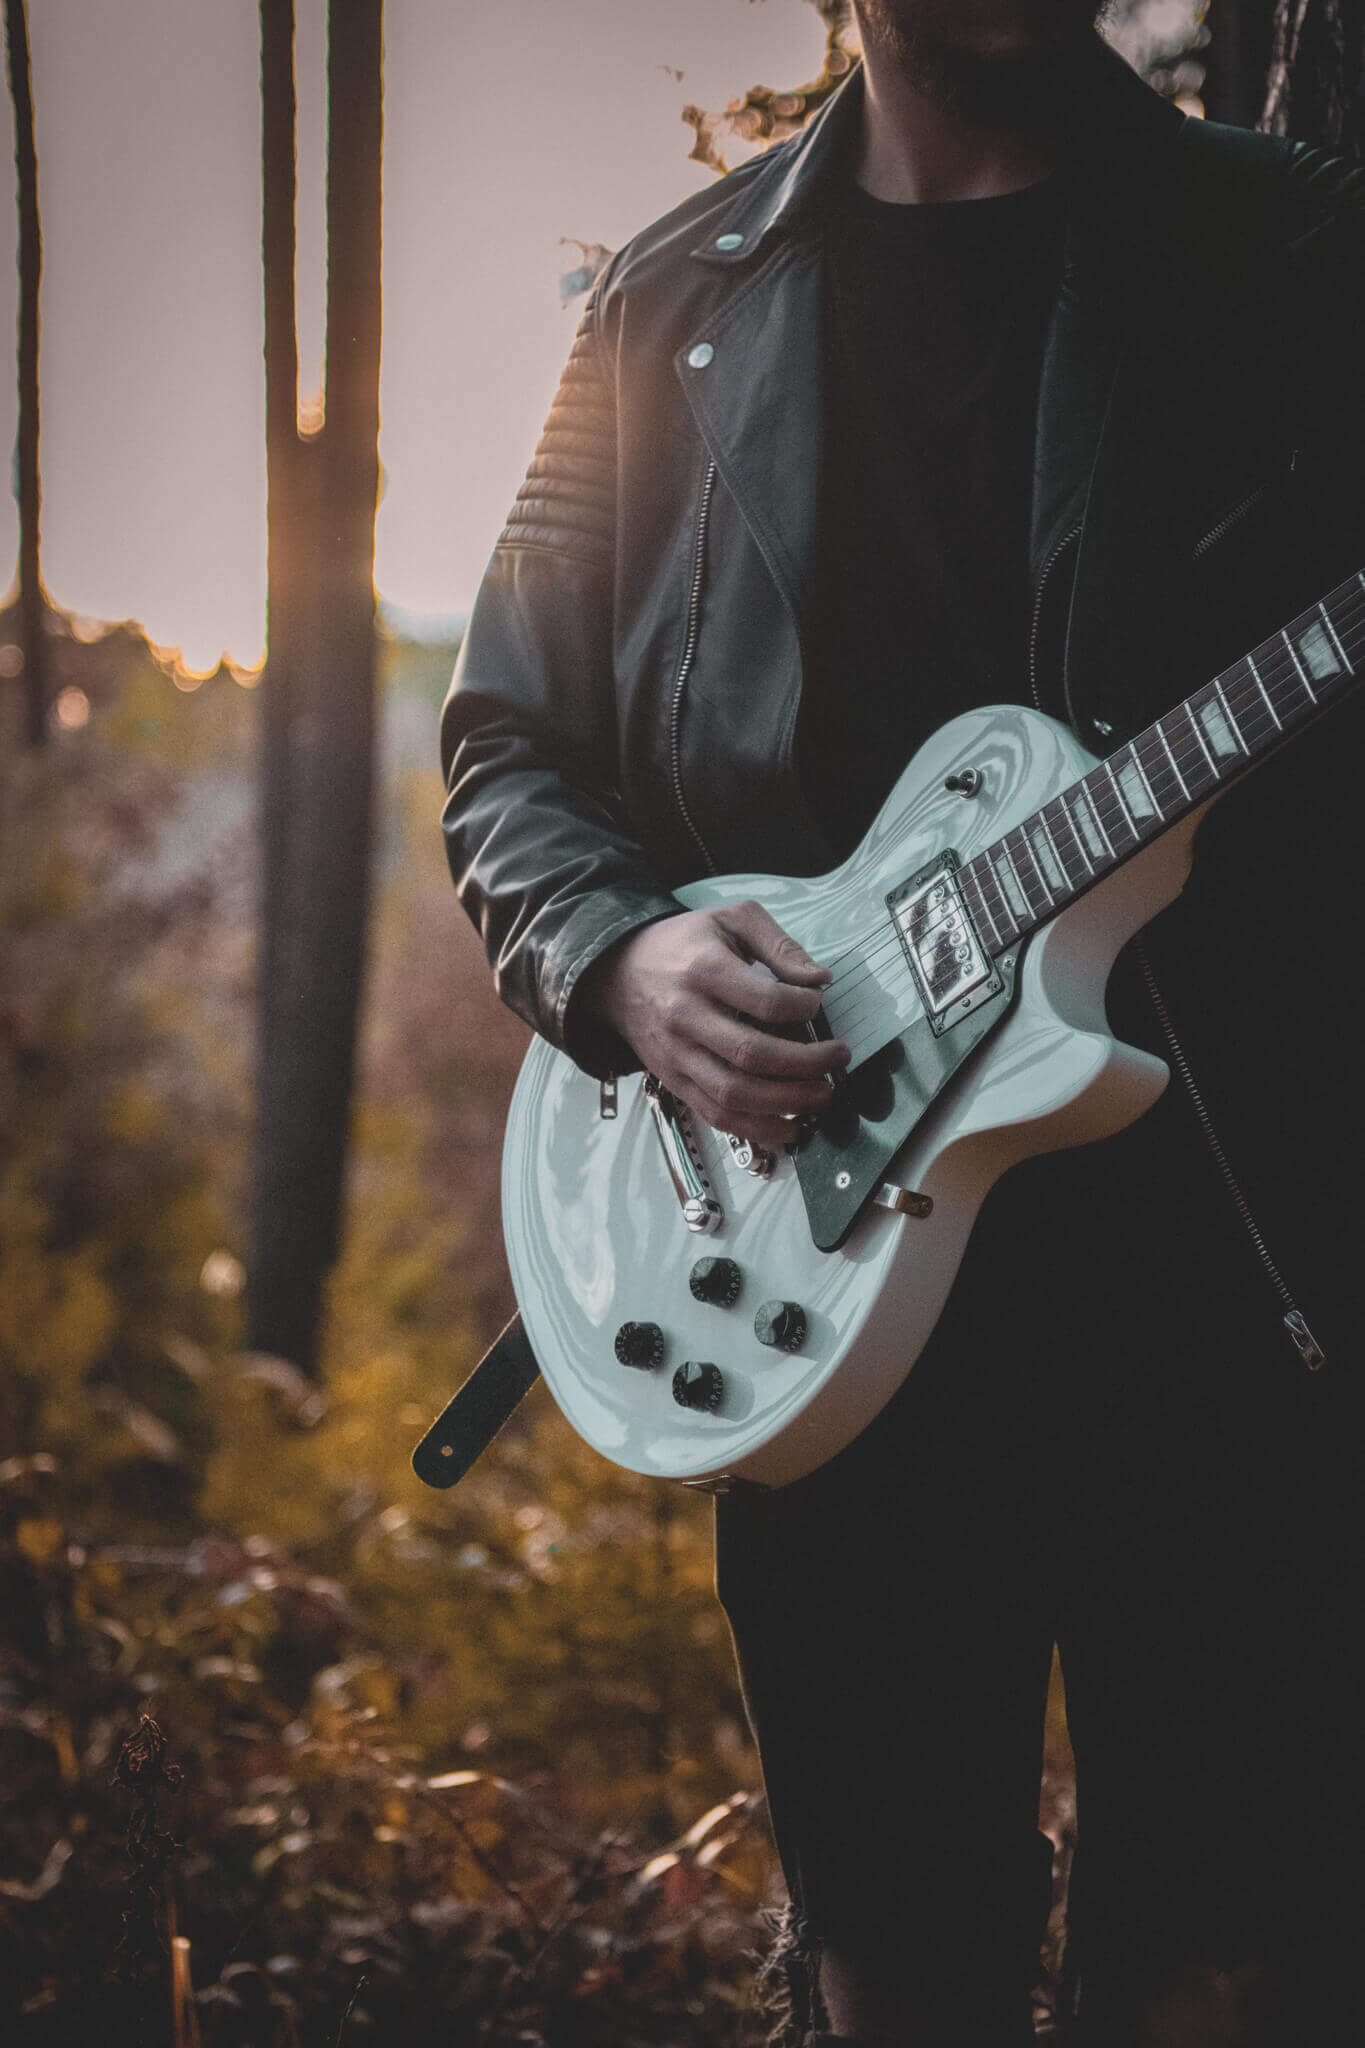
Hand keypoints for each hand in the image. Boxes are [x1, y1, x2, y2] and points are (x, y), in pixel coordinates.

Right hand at [578, 901, 849, 1150]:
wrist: (618, 975)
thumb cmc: (685, 944)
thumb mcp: (731, 920)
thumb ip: (779, 944)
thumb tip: (821, 981)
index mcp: (703, 970)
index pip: (763, 1001)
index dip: (802, 1008)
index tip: (818, 1005)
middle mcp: (685, 1017)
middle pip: (752, 1055)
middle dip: (806, 1065)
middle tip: (838, 1058)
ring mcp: (677, 1056)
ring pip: (734, 1094)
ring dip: (787, 1103)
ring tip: (823, 1096)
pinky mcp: (673, 1082)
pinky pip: (715, 1116)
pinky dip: (756, 1129)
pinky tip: (790, 1126)